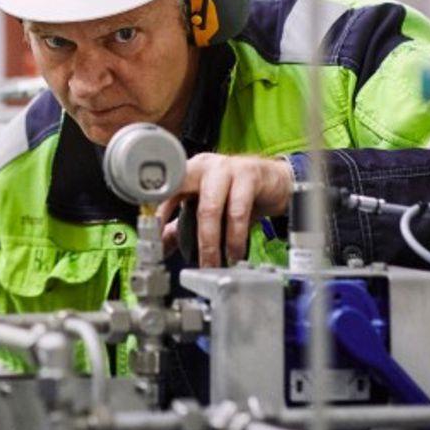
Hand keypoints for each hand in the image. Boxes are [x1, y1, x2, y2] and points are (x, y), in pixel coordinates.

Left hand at [158, 153, 293, 266]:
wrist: (276, 181)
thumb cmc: (238, 193)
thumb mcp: (208, 206)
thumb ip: (182, 224)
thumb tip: (161, 246)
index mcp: (189, 171)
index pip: (164, 190)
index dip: (156, 213)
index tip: (153, 238)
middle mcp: (204, 166)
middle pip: (181, 193)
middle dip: (175, 226)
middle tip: (179, 255)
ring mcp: (226, 168)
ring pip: (210, 208)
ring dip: (210, 242)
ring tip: (213, 263)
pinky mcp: (249, 176)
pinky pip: (238, 211)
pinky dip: (234, 237)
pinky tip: (235, 252)